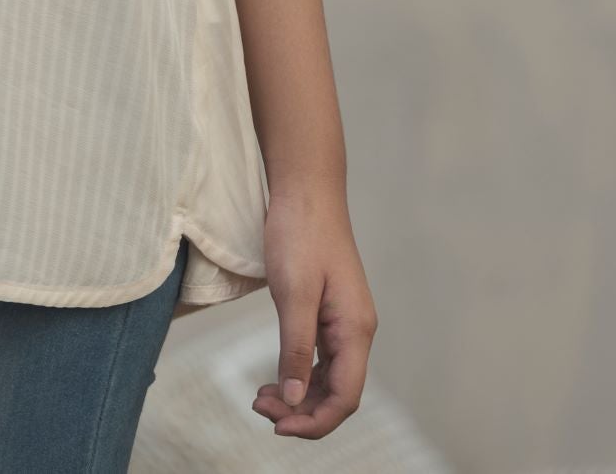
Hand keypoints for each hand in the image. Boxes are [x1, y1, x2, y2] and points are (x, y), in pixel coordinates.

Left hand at [250, 185, 377, 436]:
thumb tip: (295, 400)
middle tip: (258, 405)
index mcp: (355, 330)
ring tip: (262, 396)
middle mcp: (356, 330)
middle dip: (301, 410)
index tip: (276, 426)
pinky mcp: (329, 310)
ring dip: (299, 394)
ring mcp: (344, 321)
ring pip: (328, 378)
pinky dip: (300, 373)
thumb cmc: (300, 233)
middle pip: (338, 393)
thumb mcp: (293, 293)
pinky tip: (277, 376)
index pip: (345, 398)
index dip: (314, 422)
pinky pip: (321, 357)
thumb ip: (296, 349)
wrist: (305, 189)